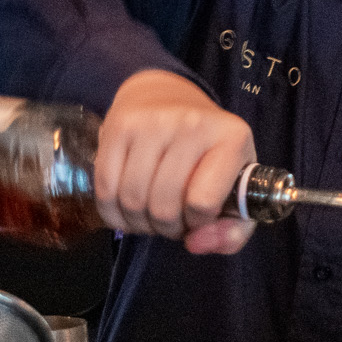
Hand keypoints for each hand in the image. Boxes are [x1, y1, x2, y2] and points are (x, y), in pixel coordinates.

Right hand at [96, 69, 256, 253]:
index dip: (197, 223)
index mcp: (232, 139)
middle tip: (171, 219)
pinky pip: (105, 189)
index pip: (203, 203)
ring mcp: (152, 122)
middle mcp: (193, 125)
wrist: (167, 96)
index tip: (197, 214)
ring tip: (151, 213)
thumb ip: (232, 232)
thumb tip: (195, 244)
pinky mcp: (119, 126)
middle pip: (163, 207)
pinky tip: (127, 208)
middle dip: (166, 227)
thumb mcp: (236, 189)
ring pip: (132, 200)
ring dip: (139, 222)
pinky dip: (113, 212)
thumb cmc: (206, 151)